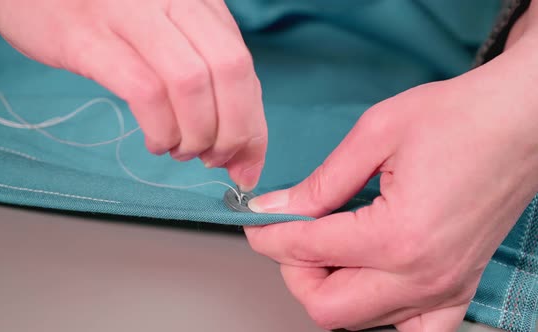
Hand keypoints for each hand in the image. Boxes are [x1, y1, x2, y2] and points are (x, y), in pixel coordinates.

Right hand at [0, 0, 266, 189]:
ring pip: (191, 83)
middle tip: (215, 160)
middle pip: (230, 72)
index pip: (245, 66)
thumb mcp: (166, 34)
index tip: (248, 163)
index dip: (253, 124)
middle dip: (233, 131)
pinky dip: (161, 128)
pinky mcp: (89, 37)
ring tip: (181, 150)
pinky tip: (157, 142)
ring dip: (195, 134)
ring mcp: (131, 14)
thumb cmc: (104, 17)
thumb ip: (205, 78)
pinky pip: (145, 91)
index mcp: (199, 1)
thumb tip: (240, 148)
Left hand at [244, 30, 537, 330]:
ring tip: (332, 245)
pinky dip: (380, 313)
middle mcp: (422, 274)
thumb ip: (320, 182)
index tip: (257, 220)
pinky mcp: (458, 286)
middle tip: (295, 233)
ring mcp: (444, 288)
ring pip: (360, 321)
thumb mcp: (376, 134)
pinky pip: (412, 330)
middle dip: (296, 270)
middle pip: (326, 307)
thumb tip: (276, 207)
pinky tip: (372, 278)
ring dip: (331, 287)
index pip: (306, 250)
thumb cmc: (460, 118)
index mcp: (397, 235)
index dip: (269, 234)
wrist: (519, 121)